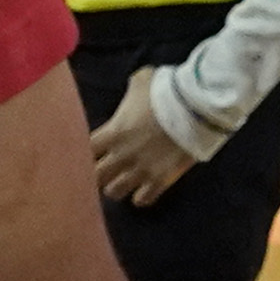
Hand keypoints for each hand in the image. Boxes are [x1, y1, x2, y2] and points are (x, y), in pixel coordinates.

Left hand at [87, 85, 197, 206]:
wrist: (195, 108)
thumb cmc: (166, 91)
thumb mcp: (142, 80)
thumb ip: (130, 90)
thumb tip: (133, 92)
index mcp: (113, 132)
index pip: (84, 150)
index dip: (84, 151)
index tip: (93, 150)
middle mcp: (121, 155)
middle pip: (94, 176)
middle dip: (97, 173)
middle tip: (105, 168)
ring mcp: (141, 170)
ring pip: (114, 192)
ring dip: (116, 186)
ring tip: (123, 180)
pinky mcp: (160, 180)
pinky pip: (142, 200)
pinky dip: (141, 196)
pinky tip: (144, 189)